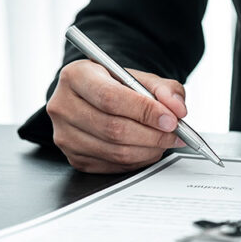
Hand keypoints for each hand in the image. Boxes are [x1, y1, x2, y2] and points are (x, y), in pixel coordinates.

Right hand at [47, 59, 187, 172]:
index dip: (145, 111)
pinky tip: (149, 148)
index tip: (171, 119)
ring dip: (149, 149)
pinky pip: (114, 165)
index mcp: (76, 76)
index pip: (110, 98)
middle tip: (175, 133)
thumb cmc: (117, 86)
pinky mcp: (74, 158)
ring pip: (115, 151)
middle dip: (153, 134)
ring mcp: (65, 135)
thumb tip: (177, 109)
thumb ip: (164, 89)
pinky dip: (139, 160)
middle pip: (113, 129)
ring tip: (165, 140)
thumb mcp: (141, 78)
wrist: (95, 99)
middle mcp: (63, 106)